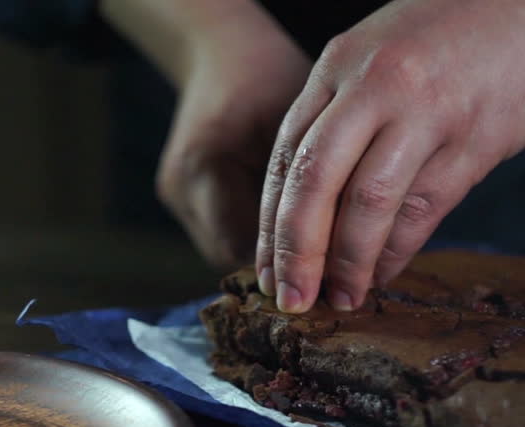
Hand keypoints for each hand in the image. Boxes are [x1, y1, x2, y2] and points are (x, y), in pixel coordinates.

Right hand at [101, 0, 310, 267]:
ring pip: (230, 249)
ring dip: (272, 252)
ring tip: (318, 254)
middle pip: (236, 253)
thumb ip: (309, 182)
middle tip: (332, 274)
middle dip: (284, 262)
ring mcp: (176, 196)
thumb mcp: (298, 125)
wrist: (220, 55)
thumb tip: (348, 236)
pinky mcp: (181, 198)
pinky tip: (294, 232)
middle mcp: (182, 188)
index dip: (289, 261)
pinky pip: (224, 232)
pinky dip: (259, 235)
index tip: (332, 274)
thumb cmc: (268, 79)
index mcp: (206, 164)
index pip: (246, 241)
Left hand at [254, 0, 524, 311]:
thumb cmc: (454, 28)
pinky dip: (399, 250)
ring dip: (350, 262)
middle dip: (296, 251)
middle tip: (291, 301)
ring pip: (369, 203)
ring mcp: (425, 112)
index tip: (265, 268)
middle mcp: (375, 86)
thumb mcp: (379, 52)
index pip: (286, 156)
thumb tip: (316, 197)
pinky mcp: (475, 138)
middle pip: (314, 183)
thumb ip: (344, 112)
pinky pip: (424, 207)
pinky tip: (385, 273)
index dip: (271, 223)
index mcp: (340, 65)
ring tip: (342, 299)